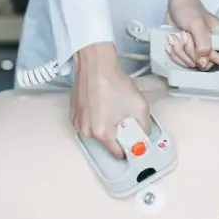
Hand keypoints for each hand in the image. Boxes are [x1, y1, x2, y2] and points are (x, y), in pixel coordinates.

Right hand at [70, 42, 150, 159]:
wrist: (96, 65)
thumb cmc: (116, 84)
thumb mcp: (140, 106)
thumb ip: (145, 127)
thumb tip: (143, 136)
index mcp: (102, 134)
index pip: (117, 153)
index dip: (128, 148)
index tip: (133, 141)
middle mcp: (86, 132)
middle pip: (106, 142)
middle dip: (117, 133)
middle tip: (124, 117)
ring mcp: (77, 122)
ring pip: (96, 131)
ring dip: (105, 124)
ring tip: (112, 106)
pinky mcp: (73, 113)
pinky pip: (87, 122)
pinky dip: (95, 117)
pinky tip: (102, 102)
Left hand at [166, 0, 218, 68]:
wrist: (176, 6)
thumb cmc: (190, 10)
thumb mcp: (197, 24)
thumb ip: (203, 44)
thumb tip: (203, 63)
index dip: (215, 58)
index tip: (203, 50)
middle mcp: (215, 48)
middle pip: (206, 65)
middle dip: (191, 52)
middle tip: (185, 35)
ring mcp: (201, 53)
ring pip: (192, 65)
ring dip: (180, 51)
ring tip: (177, 36)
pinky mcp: (190, 56)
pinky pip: (182, 64)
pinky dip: (174, 54)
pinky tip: (173, 42)